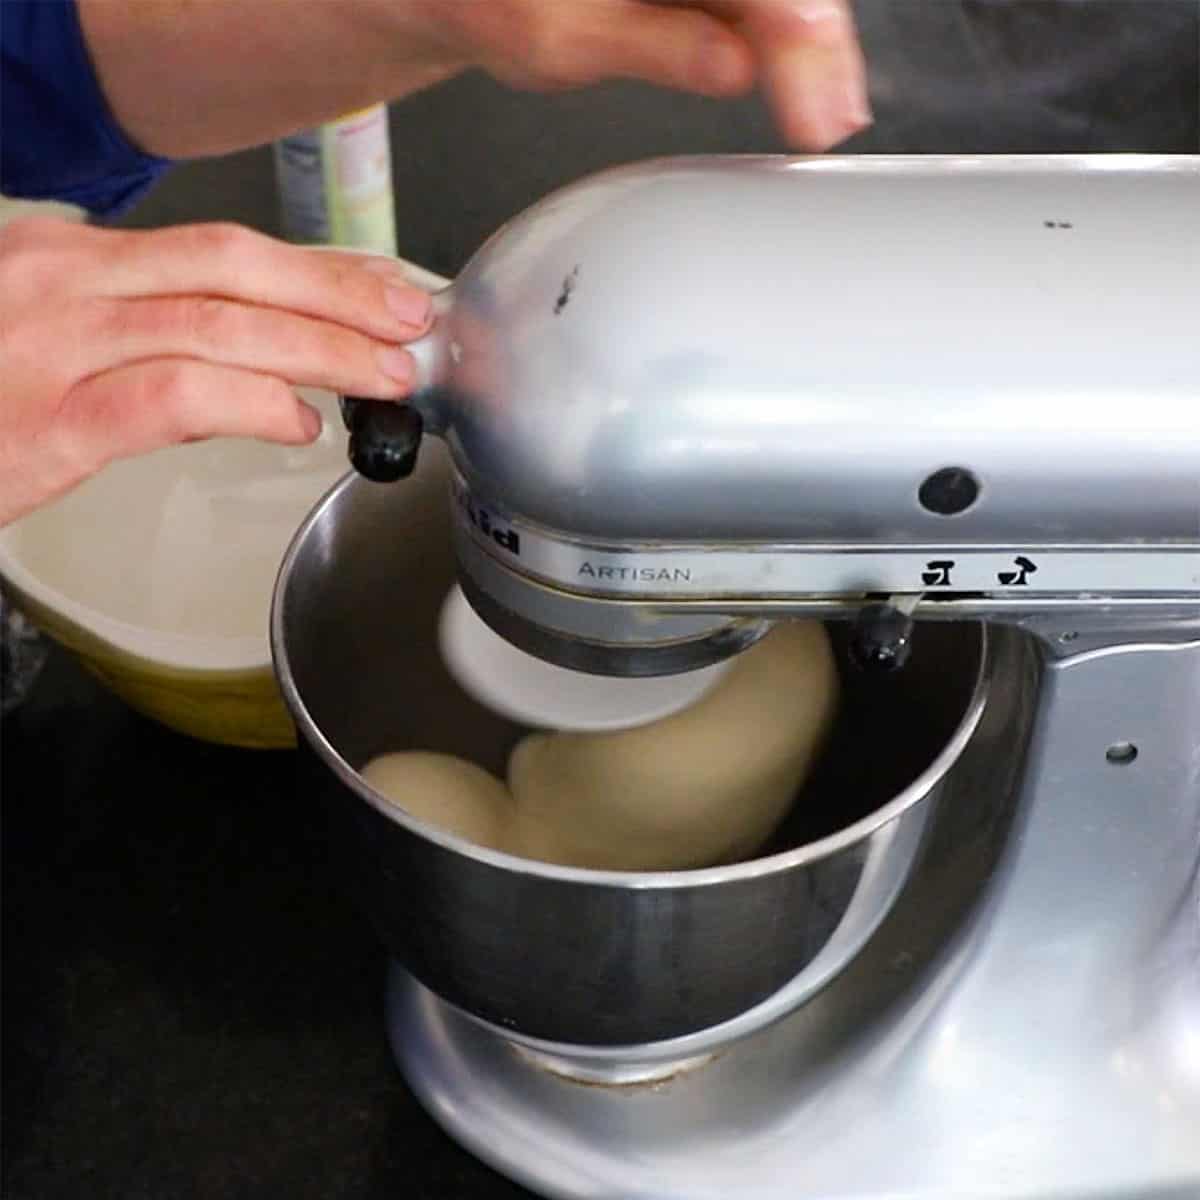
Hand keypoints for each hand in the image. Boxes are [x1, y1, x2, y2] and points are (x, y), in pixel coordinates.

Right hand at [0, 217, 430, 525]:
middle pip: (232, 270)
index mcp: (70, 262)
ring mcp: (52, 347)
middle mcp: (62, 284)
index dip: (313, 272)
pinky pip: (171, 398)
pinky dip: (250, 404)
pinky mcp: (46, 422)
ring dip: (319, 349)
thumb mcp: (45, 338)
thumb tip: (247, 365)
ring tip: (383, 376)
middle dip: (338, 295)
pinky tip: (299, 424)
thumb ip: (138, 339)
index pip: (218, 252)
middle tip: (409, 323)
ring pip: (217, 326)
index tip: (378, 291)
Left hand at [424, 0, 869, 149]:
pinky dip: (778, 41)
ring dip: (804, 48)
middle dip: (813, 45)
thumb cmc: (487, 0)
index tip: (816, 106)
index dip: (799, 37)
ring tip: (822, 114)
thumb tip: (734, 66)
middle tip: (830, 119)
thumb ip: (653, 45)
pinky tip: (795, 85)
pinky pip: (751, 3)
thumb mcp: (551, 40)